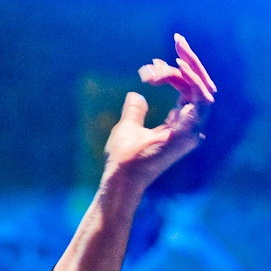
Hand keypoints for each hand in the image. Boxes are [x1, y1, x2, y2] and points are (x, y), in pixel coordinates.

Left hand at [102, 34, 216, 193]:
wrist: (120, 177)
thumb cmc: (123, 158)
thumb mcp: (128, 126)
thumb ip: (135, 111)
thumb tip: (136, 94)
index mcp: (179, 124)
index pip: (187, 90)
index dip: (174, 73)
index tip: (151, 66)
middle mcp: (190, 126)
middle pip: (199, 85)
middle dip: (189, 62)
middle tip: (177, 42)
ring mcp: (192, 130)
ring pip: (201, 89)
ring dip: (185, 69)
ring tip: (166, 60)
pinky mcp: (188, 133)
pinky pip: (199, 100)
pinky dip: (189, 82)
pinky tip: (174, 68)